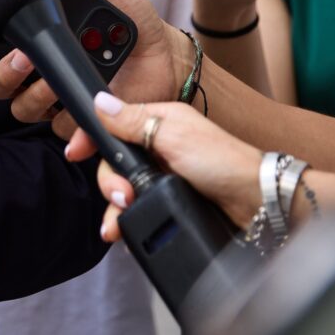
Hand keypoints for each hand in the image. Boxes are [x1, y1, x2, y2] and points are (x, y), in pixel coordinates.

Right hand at [0, 0, 189, 133]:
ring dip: (34, 95)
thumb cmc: (131, 18)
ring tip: (54, 79)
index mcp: (38, 36)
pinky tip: (82, 112)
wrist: (164, 52)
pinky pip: (66, 131)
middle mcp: (40, 69)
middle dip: (3, 73)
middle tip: (24, 57)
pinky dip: (73, 130)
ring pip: (24, 108)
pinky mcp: (81, 119)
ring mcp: (57, 97)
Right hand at [81, 95, 261, 237]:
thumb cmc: (224, 162)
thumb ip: (133, 121)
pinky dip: (131, 221)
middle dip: (111, 183)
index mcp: (160, 121)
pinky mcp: (171, 201)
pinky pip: (141, 209)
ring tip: (118, 226)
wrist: (258, 204)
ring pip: (125, 189)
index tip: (76, 153)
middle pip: (116, 162)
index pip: (113, 125)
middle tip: (121, 198)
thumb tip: (100, 101)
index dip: (93, 139)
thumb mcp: (174, 135)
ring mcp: (165, 176)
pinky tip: (126, 233)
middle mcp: (160, 147)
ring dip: (116, 208)